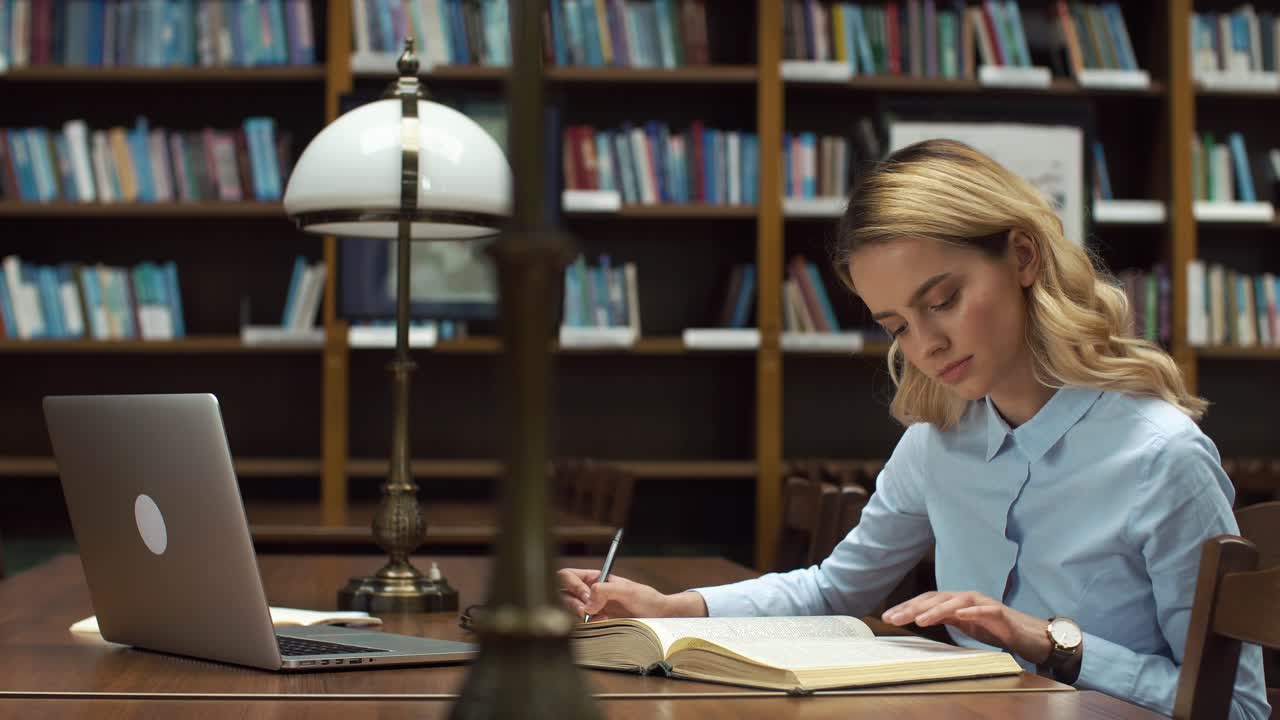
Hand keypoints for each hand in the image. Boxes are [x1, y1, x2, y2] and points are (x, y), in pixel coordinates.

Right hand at [556, 568, 705, 620]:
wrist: (658, 617)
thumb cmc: (647, 599)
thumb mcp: (628, 590)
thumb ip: (606, 590)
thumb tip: (588, 600)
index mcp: (594, 578)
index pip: (567, 576)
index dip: (572, 585)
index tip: (586, 597)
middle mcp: (589, 592)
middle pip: (563, 594)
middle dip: (573, 603)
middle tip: (587, 612)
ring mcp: (590, 608)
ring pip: (569, 610)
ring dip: (579, 615)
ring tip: (600, 618)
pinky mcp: (594, 623)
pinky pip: (579, 624)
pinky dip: (587, 625)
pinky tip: (602, 624)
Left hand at [881, 591, 1051, 664]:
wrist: (1023, 633)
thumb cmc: (991, 628)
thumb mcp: (960, 625)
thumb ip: (942, 619)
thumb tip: (916, 618)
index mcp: (953, 602)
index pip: (926, 601)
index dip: (907, 607)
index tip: (888, 617)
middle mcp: (964, 599)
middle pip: (935, 600)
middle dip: (913, 609)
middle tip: (894, 618)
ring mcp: (981, 603)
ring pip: (955, 603)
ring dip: (937, 610)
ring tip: (921, 620)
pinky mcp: (998, 613)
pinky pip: (984, 610)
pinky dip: (971, 612)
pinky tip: (960, 616)